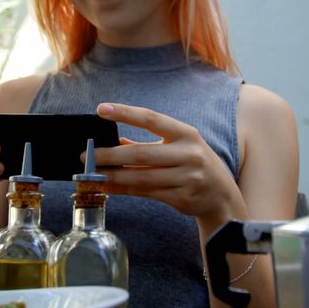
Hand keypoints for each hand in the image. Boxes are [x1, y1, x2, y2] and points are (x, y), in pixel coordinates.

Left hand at [90, 103, 243, 224]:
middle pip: (141, 153)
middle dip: (110, 155)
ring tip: (93, 174)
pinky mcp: (182, 198)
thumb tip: (114, 140)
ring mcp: (187, 178)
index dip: (125, 113)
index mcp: (186, 134)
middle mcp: (189, 154)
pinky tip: (109, 187)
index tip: (101, 109)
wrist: (221, 195)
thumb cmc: (194, 164)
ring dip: (113, 176)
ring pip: (141, 177)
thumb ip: (150, 142)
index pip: (151, 118)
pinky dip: (124, 190)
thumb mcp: (179, 146)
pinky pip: (146, 193)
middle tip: (87, 156)